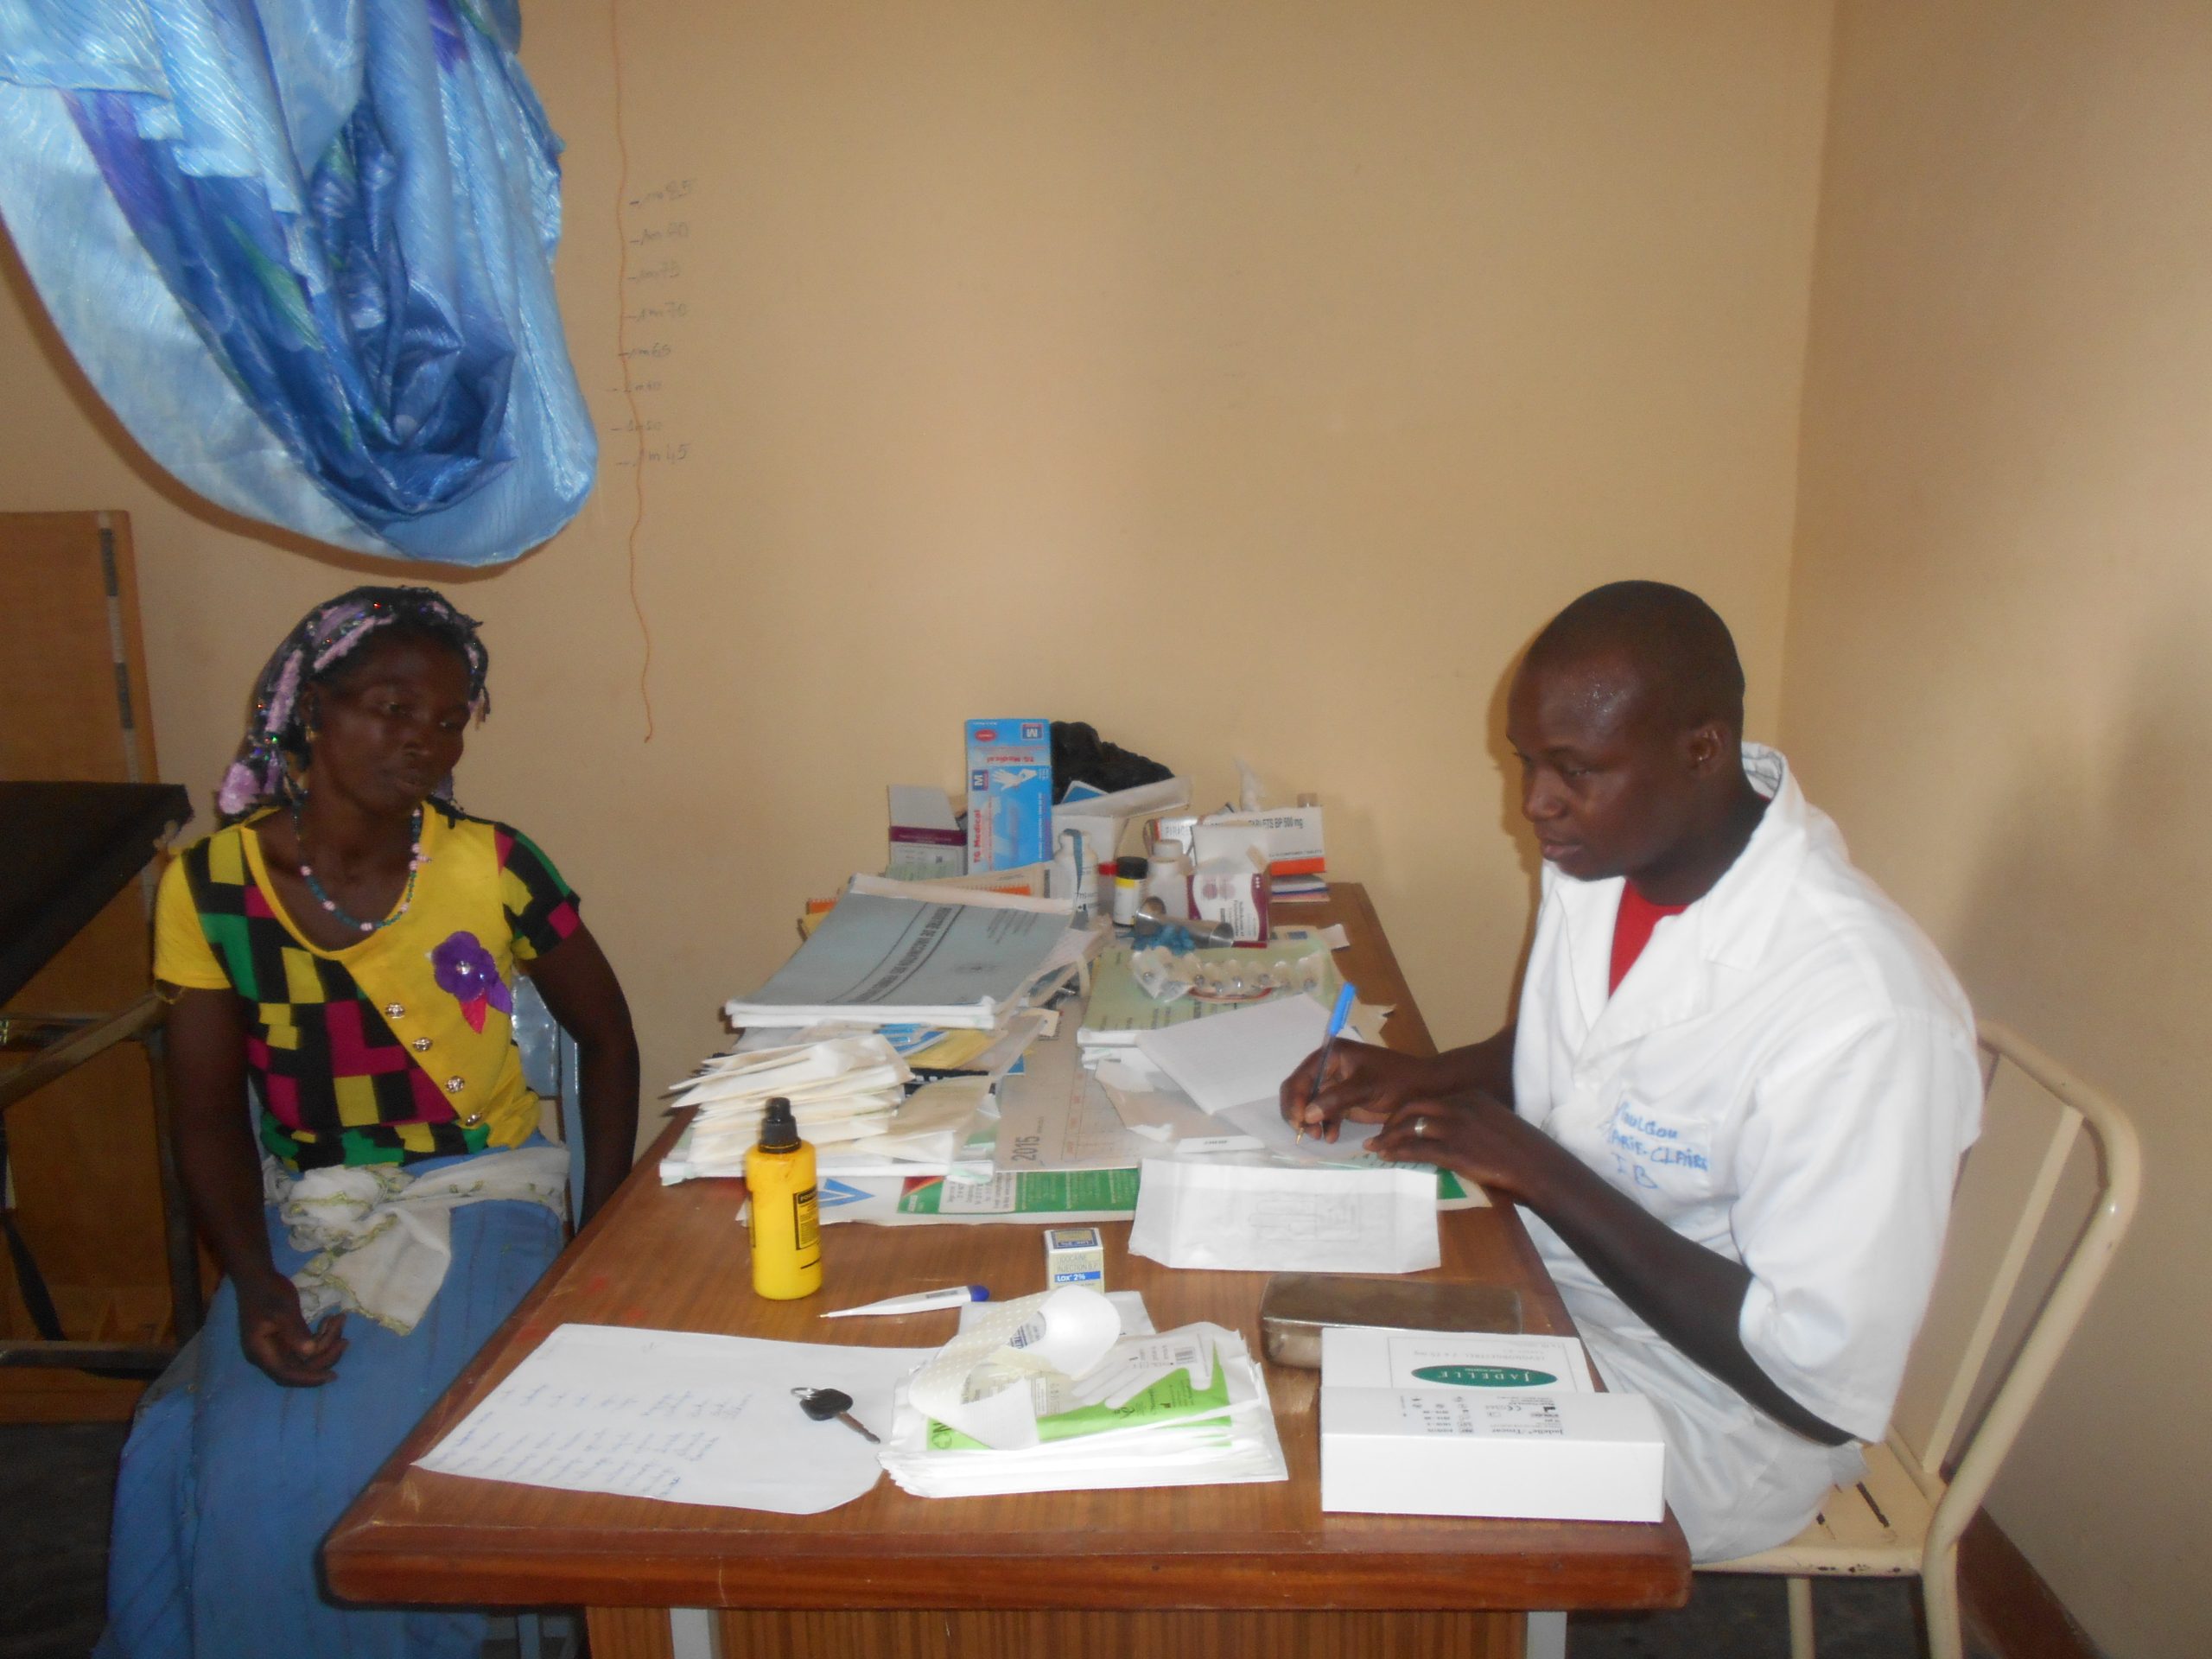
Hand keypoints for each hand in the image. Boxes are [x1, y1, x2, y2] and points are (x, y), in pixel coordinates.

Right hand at [235, 1272, 347, 1386]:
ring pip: (306, 1357)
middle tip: (345, 1340)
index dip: (309, 1378)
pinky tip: (331, 1320)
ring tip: (340, 1321)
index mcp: (261, 1352)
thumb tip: (310, 1352)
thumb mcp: (282, 1310)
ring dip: (326, 1343)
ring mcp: (277, 1347)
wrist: (257, 1276)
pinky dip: (321, 1336)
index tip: (332, 1375)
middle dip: (324, 1357)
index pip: (286, 1374)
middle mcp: (268, 1355)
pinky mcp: (286, 1339)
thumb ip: (295, 1332)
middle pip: (299, 1368)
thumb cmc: (268, 1291)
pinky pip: (306, 1345)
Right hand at [1280, 1042, 1446, 1141]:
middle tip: (1305, 1132)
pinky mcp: (1344, 1101)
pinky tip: (1331, 1137)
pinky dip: (1326, 1126)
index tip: (1299, 1120)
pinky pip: (1326, 1114)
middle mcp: (1329, 1067)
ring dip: (1311, 1122)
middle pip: (1301, 1091)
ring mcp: (1336, 1084)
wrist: (1424, 1089)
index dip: (1295, 1099)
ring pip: (1311, 1105)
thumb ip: (1336, 1099)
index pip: (1301, 1077)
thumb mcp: (1366, 1087)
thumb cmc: (1397, 1081)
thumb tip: (1307, 1115)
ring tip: (1319, 1137)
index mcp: (1332, 1055)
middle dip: (1300, 1112)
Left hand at [1368, 1093, 1553, 1201]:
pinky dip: (1397, 1152)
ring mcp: (1456, 1128)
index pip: (1430, 1099)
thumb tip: (1451, 1131)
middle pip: (1413, 1107)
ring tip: (1376, 1147)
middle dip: (1392, 1120)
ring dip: (1388, 1137)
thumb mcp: (1496, 1122)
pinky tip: (1387, 1157)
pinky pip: (1416, 1149)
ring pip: (1410, 1127)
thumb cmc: (1522, 1150)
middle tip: (1380, 1133)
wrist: (1537, 1167)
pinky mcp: (1454, 1151)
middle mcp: (1460, 1106)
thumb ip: (1473, 1120)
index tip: (1397, 1121)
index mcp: (1471, 1096)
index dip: (1408, 1110)